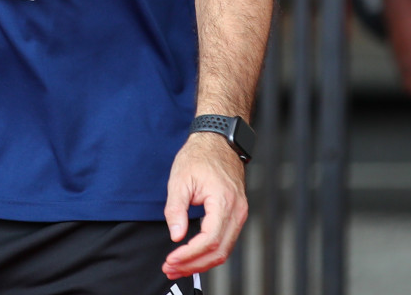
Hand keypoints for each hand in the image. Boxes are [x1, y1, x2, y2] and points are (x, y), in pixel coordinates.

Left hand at [162, 132, 247, 278]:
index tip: (171, 259)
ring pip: (224, 250)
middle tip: (170, 269)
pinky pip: (225, 241)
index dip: (189, 254)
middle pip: (219, 251)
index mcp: (223, 201)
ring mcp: (240, 214)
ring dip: (201, 263)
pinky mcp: (236, 215)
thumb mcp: (179, 179)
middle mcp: (237, 211)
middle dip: (193, 265)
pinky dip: (208, 253)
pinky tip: (192, 257)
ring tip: (178, 267)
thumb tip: (175, 236)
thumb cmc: (199, 155)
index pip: (209, 240)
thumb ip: (175, 210)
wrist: (218, 141)